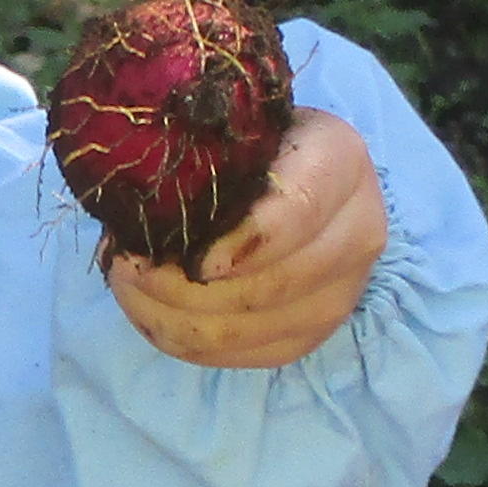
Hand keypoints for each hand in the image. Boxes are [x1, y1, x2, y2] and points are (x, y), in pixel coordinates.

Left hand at [108, 111, 386, 368]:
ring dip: (171, 315)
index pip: (300, 208)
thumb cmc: (240, 147)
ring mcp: (340, 292)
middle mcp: (359, 230)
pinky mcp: (309, 336)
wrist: (277, 175)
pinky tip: (149, 310)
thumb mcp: (227, 130)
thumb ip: (202, 152)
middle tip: (128, 265)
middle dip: (184, 285)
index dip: (243, 241)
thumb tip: (145, 206)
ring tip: (128, 284)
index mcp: (341, 159)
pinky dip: (182, 339)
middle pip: (273, 284)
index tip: (191, 257)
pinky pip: (237, 356)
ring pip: (247, 329)